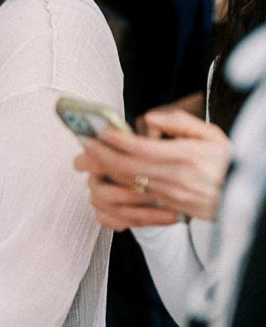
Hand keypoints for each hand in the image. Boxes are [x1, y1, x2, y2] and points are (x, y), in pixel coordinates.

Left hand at [73, 112, 230, 228]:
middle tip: (83, 148)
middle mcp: (175, 179)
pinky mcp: (169, 208)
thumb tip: (149, 118)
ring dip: (103, 175)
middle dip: (100, 157)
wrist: (243, 196)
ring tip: (88, 163)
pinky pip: (136, 202)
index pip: (140, 148)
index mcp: (185, 157)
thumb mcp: (212, 134)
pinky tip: (104, 185)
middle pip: (126, 168)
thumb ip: (180, 122)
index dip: (116, 140)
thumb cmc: (228, 161)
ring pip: (127, 186)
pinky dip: (116, 192)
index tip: (101, 131)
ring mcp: (170, 196)